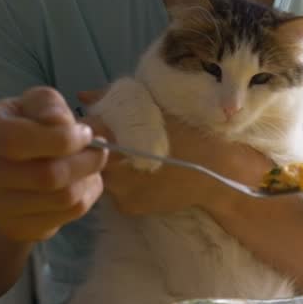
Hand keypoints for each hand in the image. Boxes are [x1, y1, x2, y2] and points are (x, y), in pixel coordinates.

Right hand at [0, 87, 107, 241]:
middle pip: (48, 176)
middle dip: (86, 161)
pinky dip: (87, 195)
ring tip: (90, 164)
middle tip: (100, 150)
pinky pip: (69, 215)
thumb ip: (47, 105)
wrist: (8, 165)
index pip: (17, 141)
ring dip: (89, 179)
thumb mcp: (32, 105)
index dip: (61, 138)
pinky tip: (82, 181)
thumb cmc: (25, 127)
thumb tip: (60, 122)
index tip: (85, 133)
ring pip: (64, 199)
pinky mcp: (19, 228)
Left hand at [78, 89, 272, 214]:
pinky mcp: (129, 208)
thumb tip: (83, 95)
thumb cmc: (190, 132)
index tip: (101, 122)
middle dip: (98, 147)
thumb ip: (115, 100)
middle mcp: (110, 170)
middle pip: (87, 157)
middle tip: (119, 138)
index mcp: (114, 139)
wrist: (219, 171)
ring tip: (133, 155)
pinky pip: (116, 193)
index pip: (83, 132)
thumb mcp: (155, 107)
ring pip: (101, 175)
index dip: (88, 126)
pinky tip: (143, 174)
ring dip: (110, 166)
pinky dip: (123, 182)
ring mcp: (118, 193)